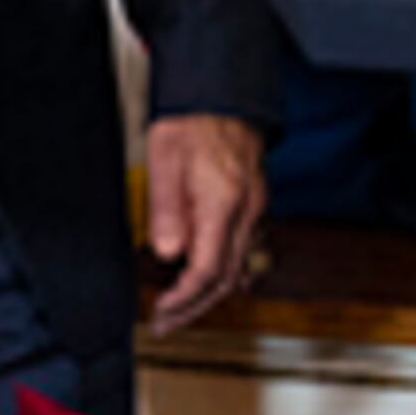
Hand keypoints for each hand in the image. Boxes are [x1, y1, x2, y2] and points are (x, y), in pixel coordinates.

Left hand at [143, 112, 269, 330]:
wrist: (222, 93)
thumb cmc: (190, 121)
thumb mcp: (163, 160)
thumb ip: (166, 209)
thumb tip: (167, 253)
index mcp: (224, 202)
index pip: (208, 270)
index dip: (183, 298)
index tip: (161, 311)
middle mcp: (247, 209)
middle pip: (226, 277)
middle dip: (195, 306)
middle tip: (166, 322)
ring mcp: (254, 206)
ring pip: (237, 266)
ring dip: (207, 292)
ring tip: (177, 306)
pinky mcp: (253, 202)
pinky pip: (240, 247)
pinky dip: (219, 270)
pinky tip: (199, 274)